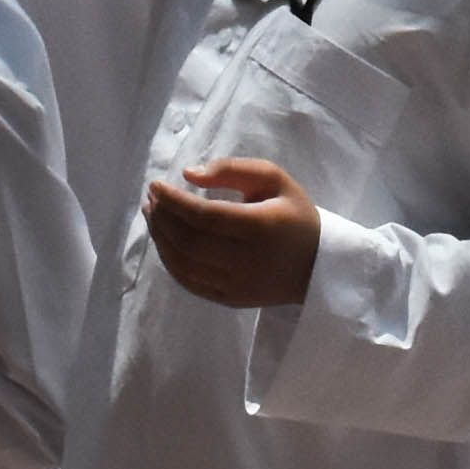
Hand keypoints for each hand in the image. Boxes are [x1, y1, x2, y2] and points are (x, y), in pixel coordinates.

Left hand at [143, 155, 323, 306]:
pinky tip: (165, 242)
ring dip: (160, 239)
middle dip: (162, 219)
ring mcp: (237, 285)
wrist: (317, 264)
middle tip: (152, 199)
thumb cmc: (294, 215)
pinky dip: (170, 261)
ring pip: (183, 265)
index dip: (174, 201)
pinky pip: (190, 282)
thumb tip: (188, 175)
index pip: (205, 216)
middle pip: (189, 241)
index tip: (155, 185)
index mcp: (261, 227)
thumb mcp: (274, 179)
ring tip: (154, 216)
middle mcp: (247, 260)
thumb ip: (232, 169)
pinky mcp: (230, 299)